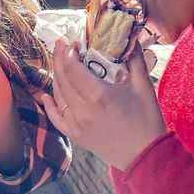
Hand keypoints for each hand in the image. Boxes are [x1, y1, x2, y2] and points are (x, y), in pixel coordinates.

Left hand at [43, 38, 166, 169]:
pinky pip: (57, 118)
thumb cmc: (147, 120)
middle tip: (60, 45)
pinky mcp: (77, 136)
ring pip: (58, 96)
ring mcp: (77, 125)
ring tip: (59, 64)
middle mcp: (83, 110)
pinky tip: (46, 95)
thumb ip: (134, 59)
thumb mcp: (143, 86)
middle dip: (59, 59)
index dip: (69, 53)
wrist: (147, 155)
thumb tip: (130, 38)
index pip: (73, 68)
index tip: (73, 43)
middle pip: (62, 79)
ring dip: (57, 77)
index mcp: (98, 95)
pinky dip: (50, 106)